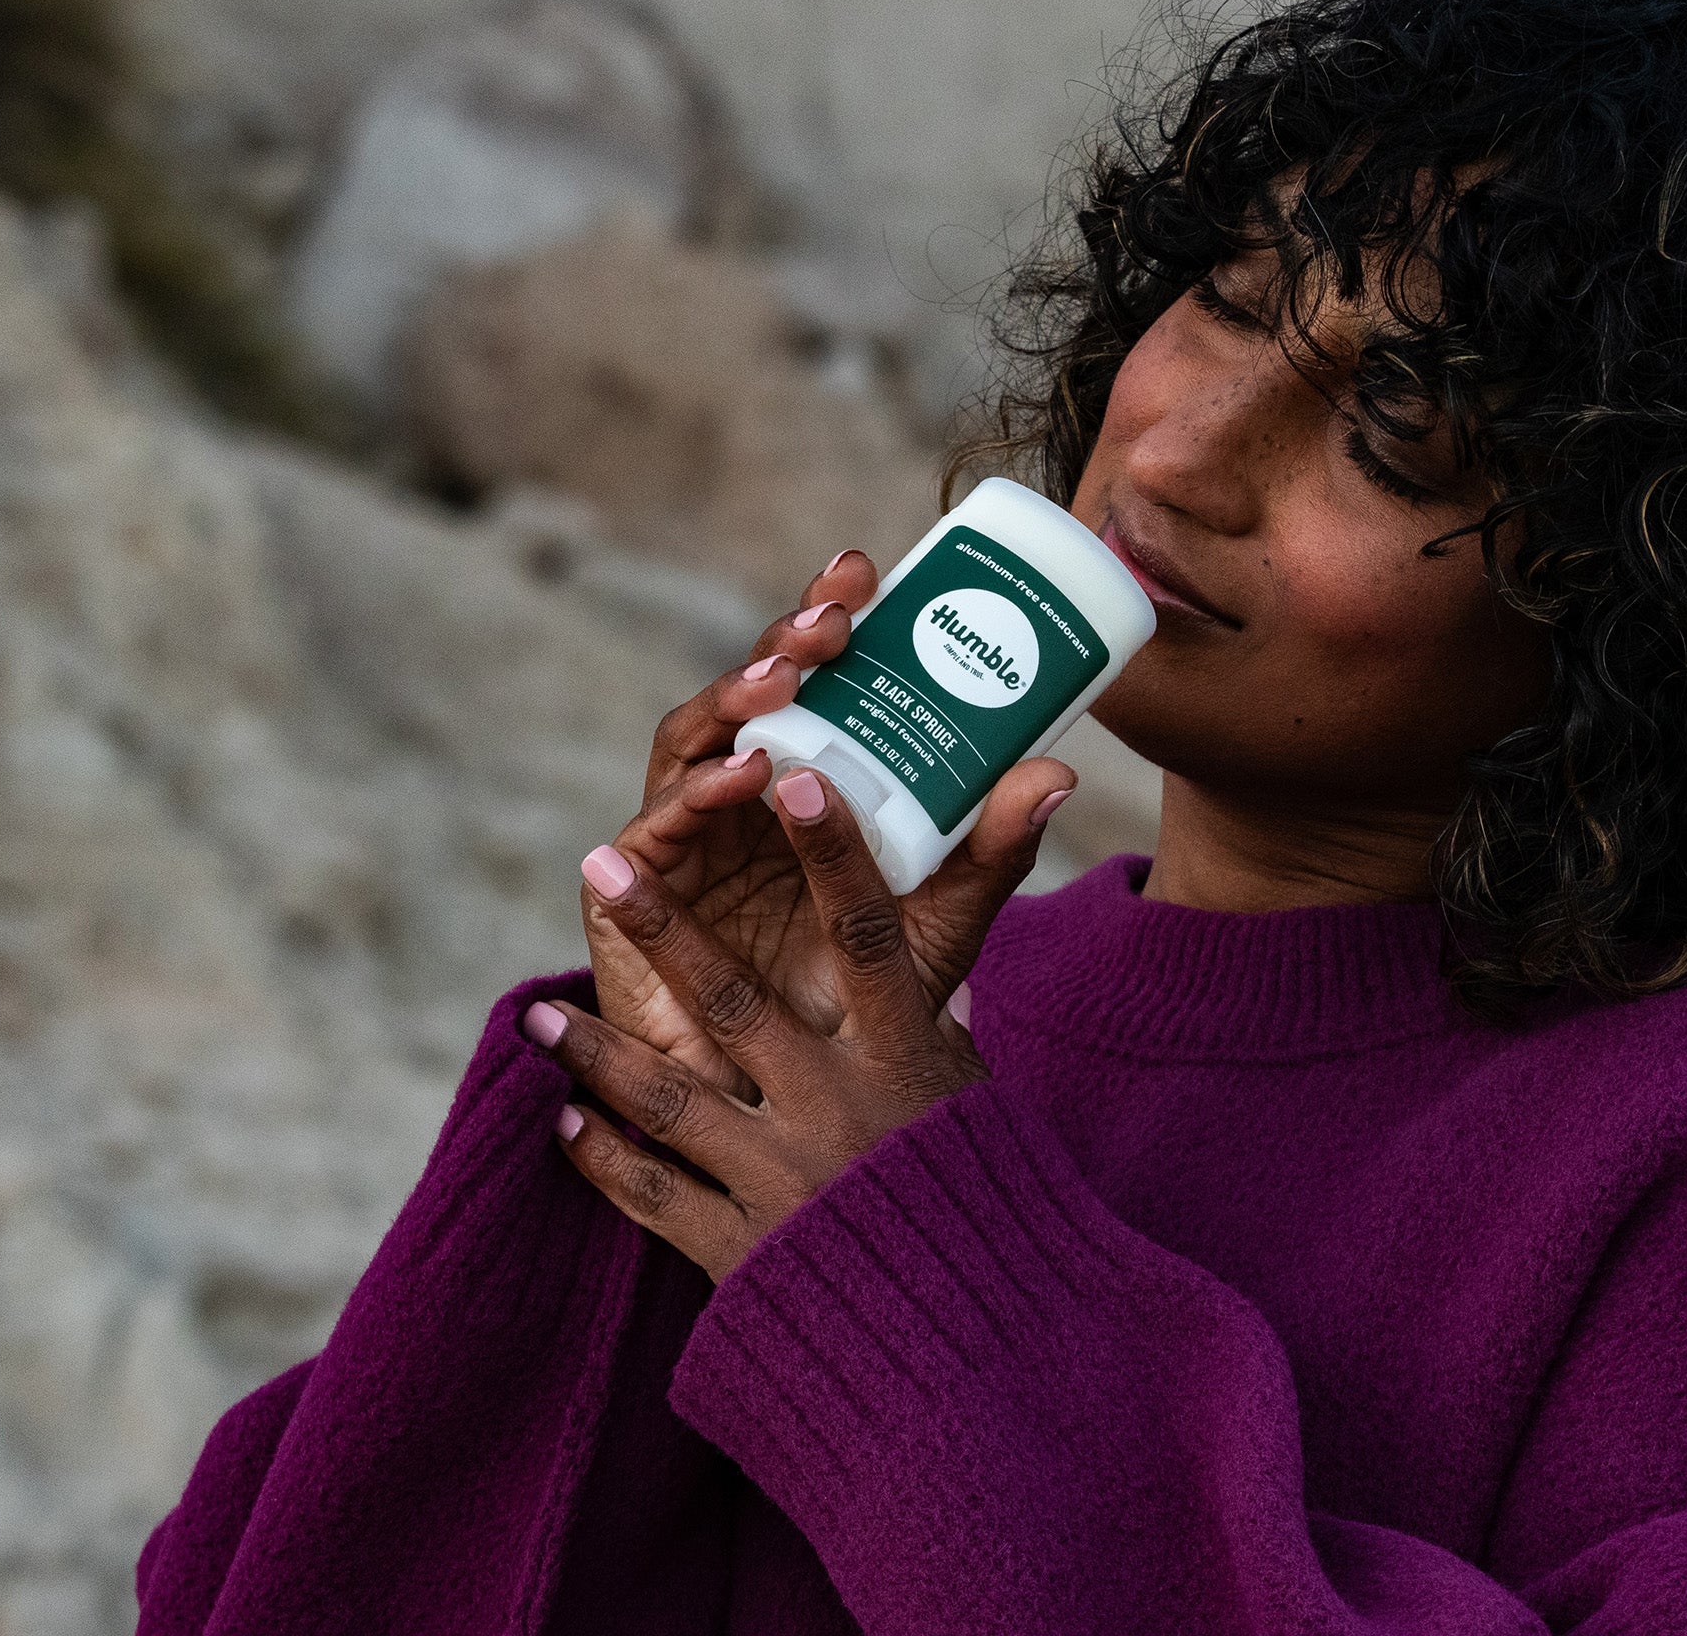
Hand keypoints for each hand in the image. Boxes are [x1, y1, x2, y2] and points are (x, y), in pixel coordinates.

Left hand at [531, 766, 1001, 1279]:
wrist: (970, 1353)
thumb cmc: (980, 1206)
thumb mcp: (975, 1100)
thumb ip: (939, 1021)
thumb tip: (942, 948)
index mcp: (905, 1062)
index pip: (871, 935)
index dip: (833, 854)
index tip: (792, 779)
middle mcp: (837, 1111)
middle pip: (736, 999)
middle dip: (661, 927)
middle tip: (602, 856)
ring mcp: (781, 1182)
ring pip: (668, 1097)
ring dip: (594, 1051)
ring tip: (535, 1010)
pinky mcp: (741, 1253)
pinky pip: (656, 1195)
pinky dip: (605, 1159)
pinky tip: (565, 1122)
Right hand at [581, 549, 1074, 1100]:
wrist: (794, 1119)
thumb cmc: (859, 1006)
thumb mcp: (936, 924)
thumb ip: (988, 853)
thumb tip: (1059, 772)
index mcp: (798, 779)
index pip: (807, 678)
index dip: (822, 614)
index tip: (863, 567)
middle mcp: (732, 794)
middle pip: (745, 694)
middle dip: (780, 643)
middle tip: (831, 617)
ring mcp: (676, 837)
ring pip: (689, 743)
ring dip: (733, 702)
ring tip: (787, 682)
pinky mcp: (628, 893)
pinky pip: (651, 831)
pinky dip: (692, 798)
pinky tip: (739, 777)